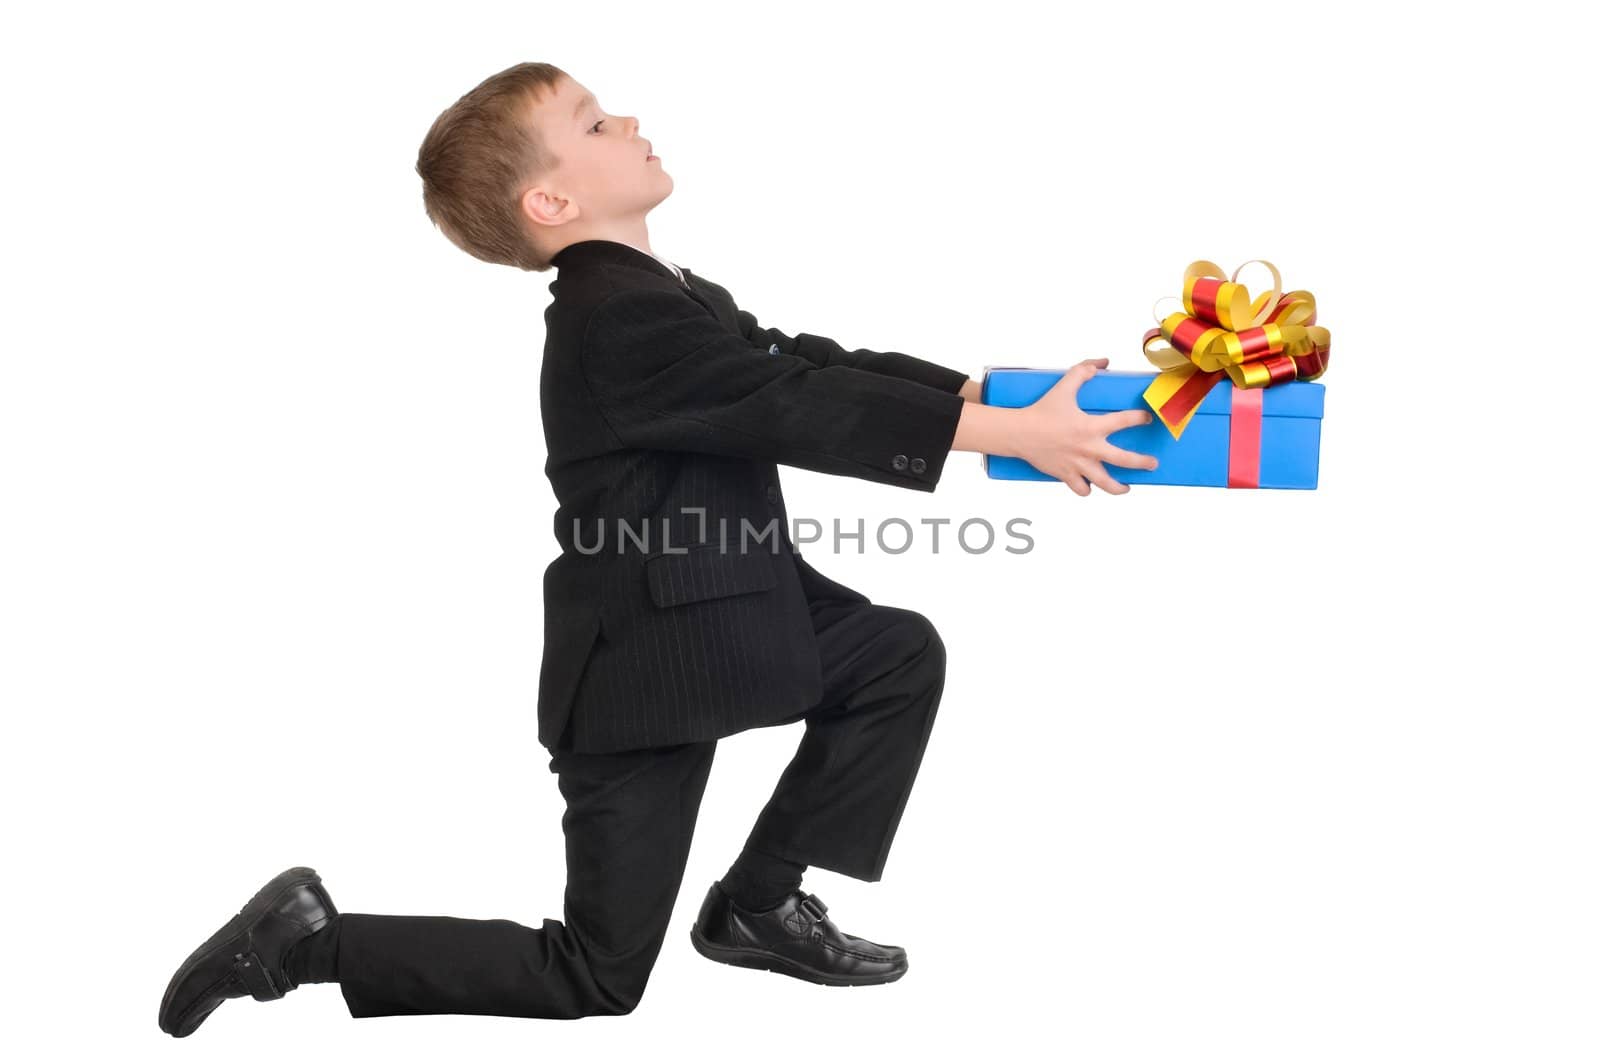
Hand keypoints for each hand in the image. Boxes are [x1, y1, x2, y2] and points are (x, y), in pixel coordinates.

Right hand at [1016, 358, 1158, 495]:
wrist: (1018, 433)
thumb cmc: (1041, 410)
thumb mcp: (1063, 386)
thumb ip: (1083, 371)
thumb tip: (1103, 362)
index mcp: (1091, 426)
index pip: (1125, 421)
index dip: (1140, 418)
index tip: (1147, 419)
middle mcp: (1088, 449)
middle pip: (1124, 460)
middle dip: (1142, 462)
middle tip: (1153, 463)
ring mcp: (1078, 465)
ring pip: (1106, 484)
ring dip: (1119, 488)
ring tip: (1126, 487)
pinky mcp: (1065, 475)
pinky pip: (1082, 490)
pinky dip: (1087, 489)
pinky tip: (1091, 486)